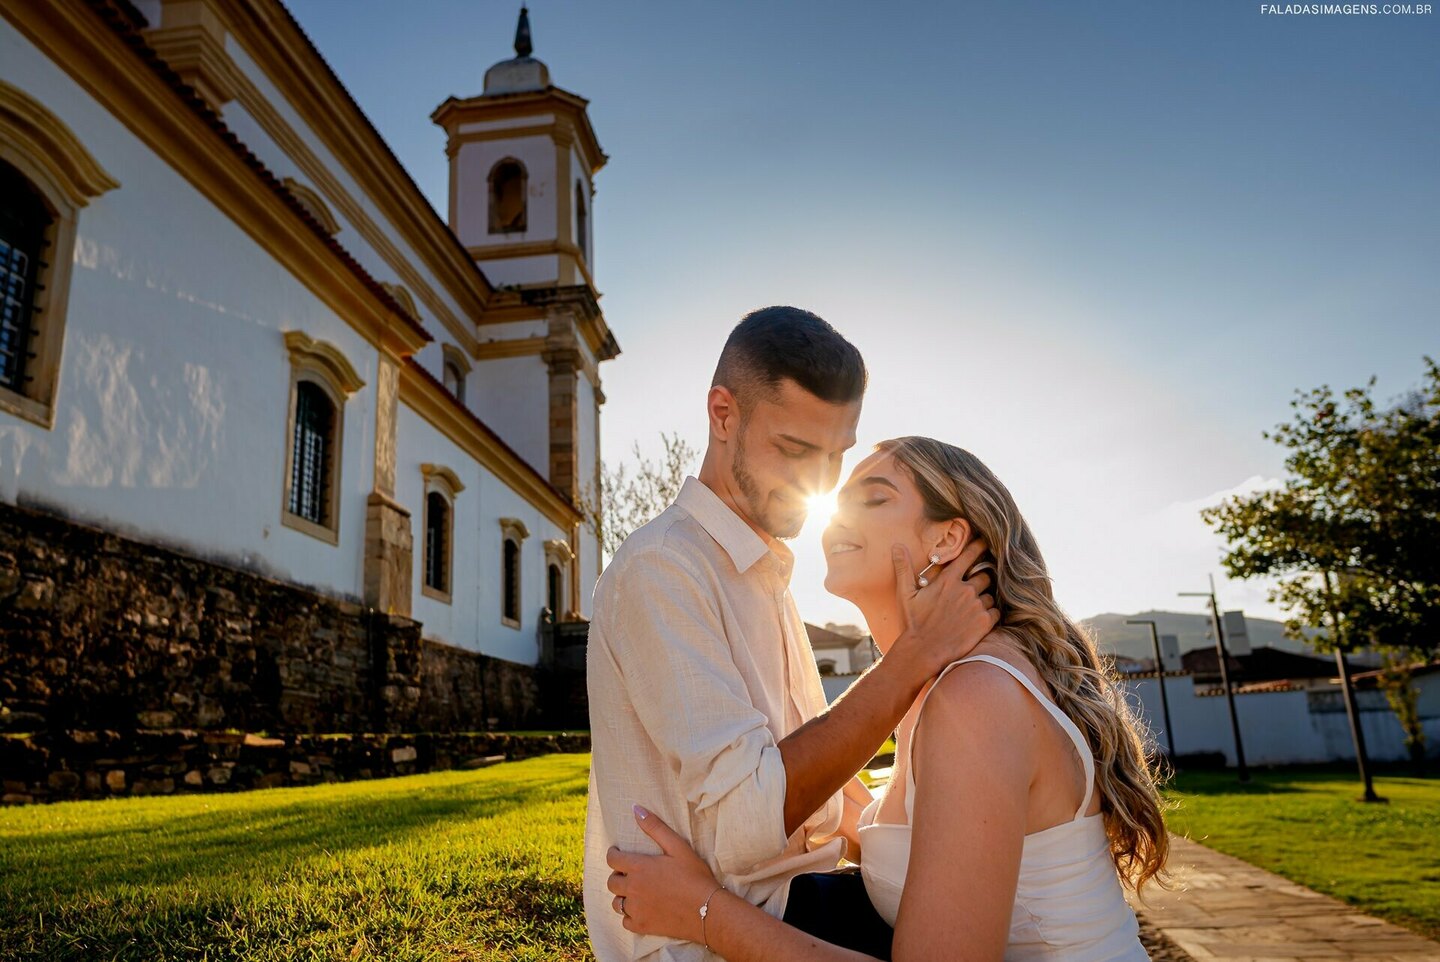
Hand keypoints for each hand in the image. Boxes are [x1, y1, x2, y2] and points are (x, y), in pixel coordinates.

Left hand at [606, 806, 723, 941]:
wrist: (708, 911)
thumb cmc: (695, 876)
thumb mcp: (678, 847)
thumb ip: (655, 827)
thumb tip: (635, 808)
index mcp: (639, 867)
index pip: (612, 859)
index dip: (614, 854)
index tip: (619, 854)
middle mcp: (633, 888)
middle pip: (611, 882)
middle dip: (618, 875)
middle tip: (630, 874)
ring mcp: (636, 909)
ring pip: (616, 903)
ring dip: (622, 896)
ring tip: (635, 892)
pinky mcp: (642, 926)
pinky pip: (625, 921)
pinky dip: (630, 916)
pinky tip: (641, 910)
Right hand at [891, 537, 998, 675]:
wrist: (924, 651)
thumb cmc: (913, 622)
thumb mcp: (905, 594)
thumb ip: (904, 568)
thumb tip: (897, 545)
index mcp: (948, 580)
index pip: (969, 556)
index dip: (979, 546)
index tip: (986, 542)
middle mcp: (965, 590)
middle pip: (985, 575)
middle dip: (981, 579)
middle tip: (973, 588)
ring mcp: (976, 606)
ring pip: (990, 595)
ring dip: (984, 599)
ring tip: (972, 609)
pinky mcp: (984, 622)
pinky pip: (995, 611)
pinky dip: (990, 613)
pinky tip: (978, 620)